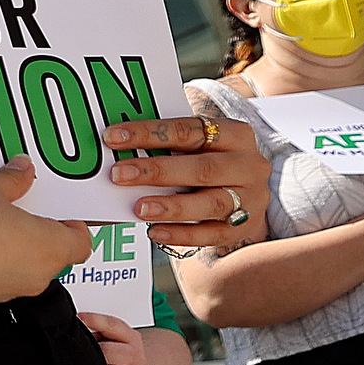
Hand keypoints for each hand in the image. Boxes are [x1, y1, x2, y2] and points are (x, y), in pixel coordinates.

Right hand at [0, 159, 93, 306]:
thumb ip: (11, 179)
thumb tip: (22, 170)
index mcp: (50, 247)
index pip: (81, 243)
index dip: (75, 226)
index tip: (63, 213)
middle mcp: (36, 275)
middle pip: (53, 256)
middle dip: (40, 233)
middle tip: (20, 210)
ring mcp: (7, 290)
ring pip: (24, 268)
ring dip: (13, 248)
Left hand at [78, 311, 150, 364]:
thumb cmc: (117, 353)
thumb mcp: (111, 337)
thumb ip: (95, 329)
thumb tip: (73, 326)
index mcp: (131, 337)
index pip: (112, 325)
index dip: (92, 320)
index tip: (76, 319)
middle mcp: (137, 356)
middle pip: (106, 352)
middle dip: (88, 353)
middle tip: (73, 354)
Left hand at [105, 111, 269, 250]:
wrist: (247, 193)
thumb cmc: (211, 161)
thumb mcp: (200, 145)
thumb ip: (170, 143)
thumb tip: (119, 143)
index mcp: (235, 135)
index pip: (189, 130)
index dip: (150, 133)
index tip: (113, 137)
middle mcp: (248, 165)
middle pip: (203, 168)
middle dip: (158, 171)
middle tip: (119, 175)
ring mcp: (250, 198)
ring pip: (212, 203)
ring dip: (173, 206)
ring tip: (139, 209)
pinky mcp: (244, 226)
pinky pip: (213, 233)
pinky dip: (182, 234)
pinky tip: (155, 231)